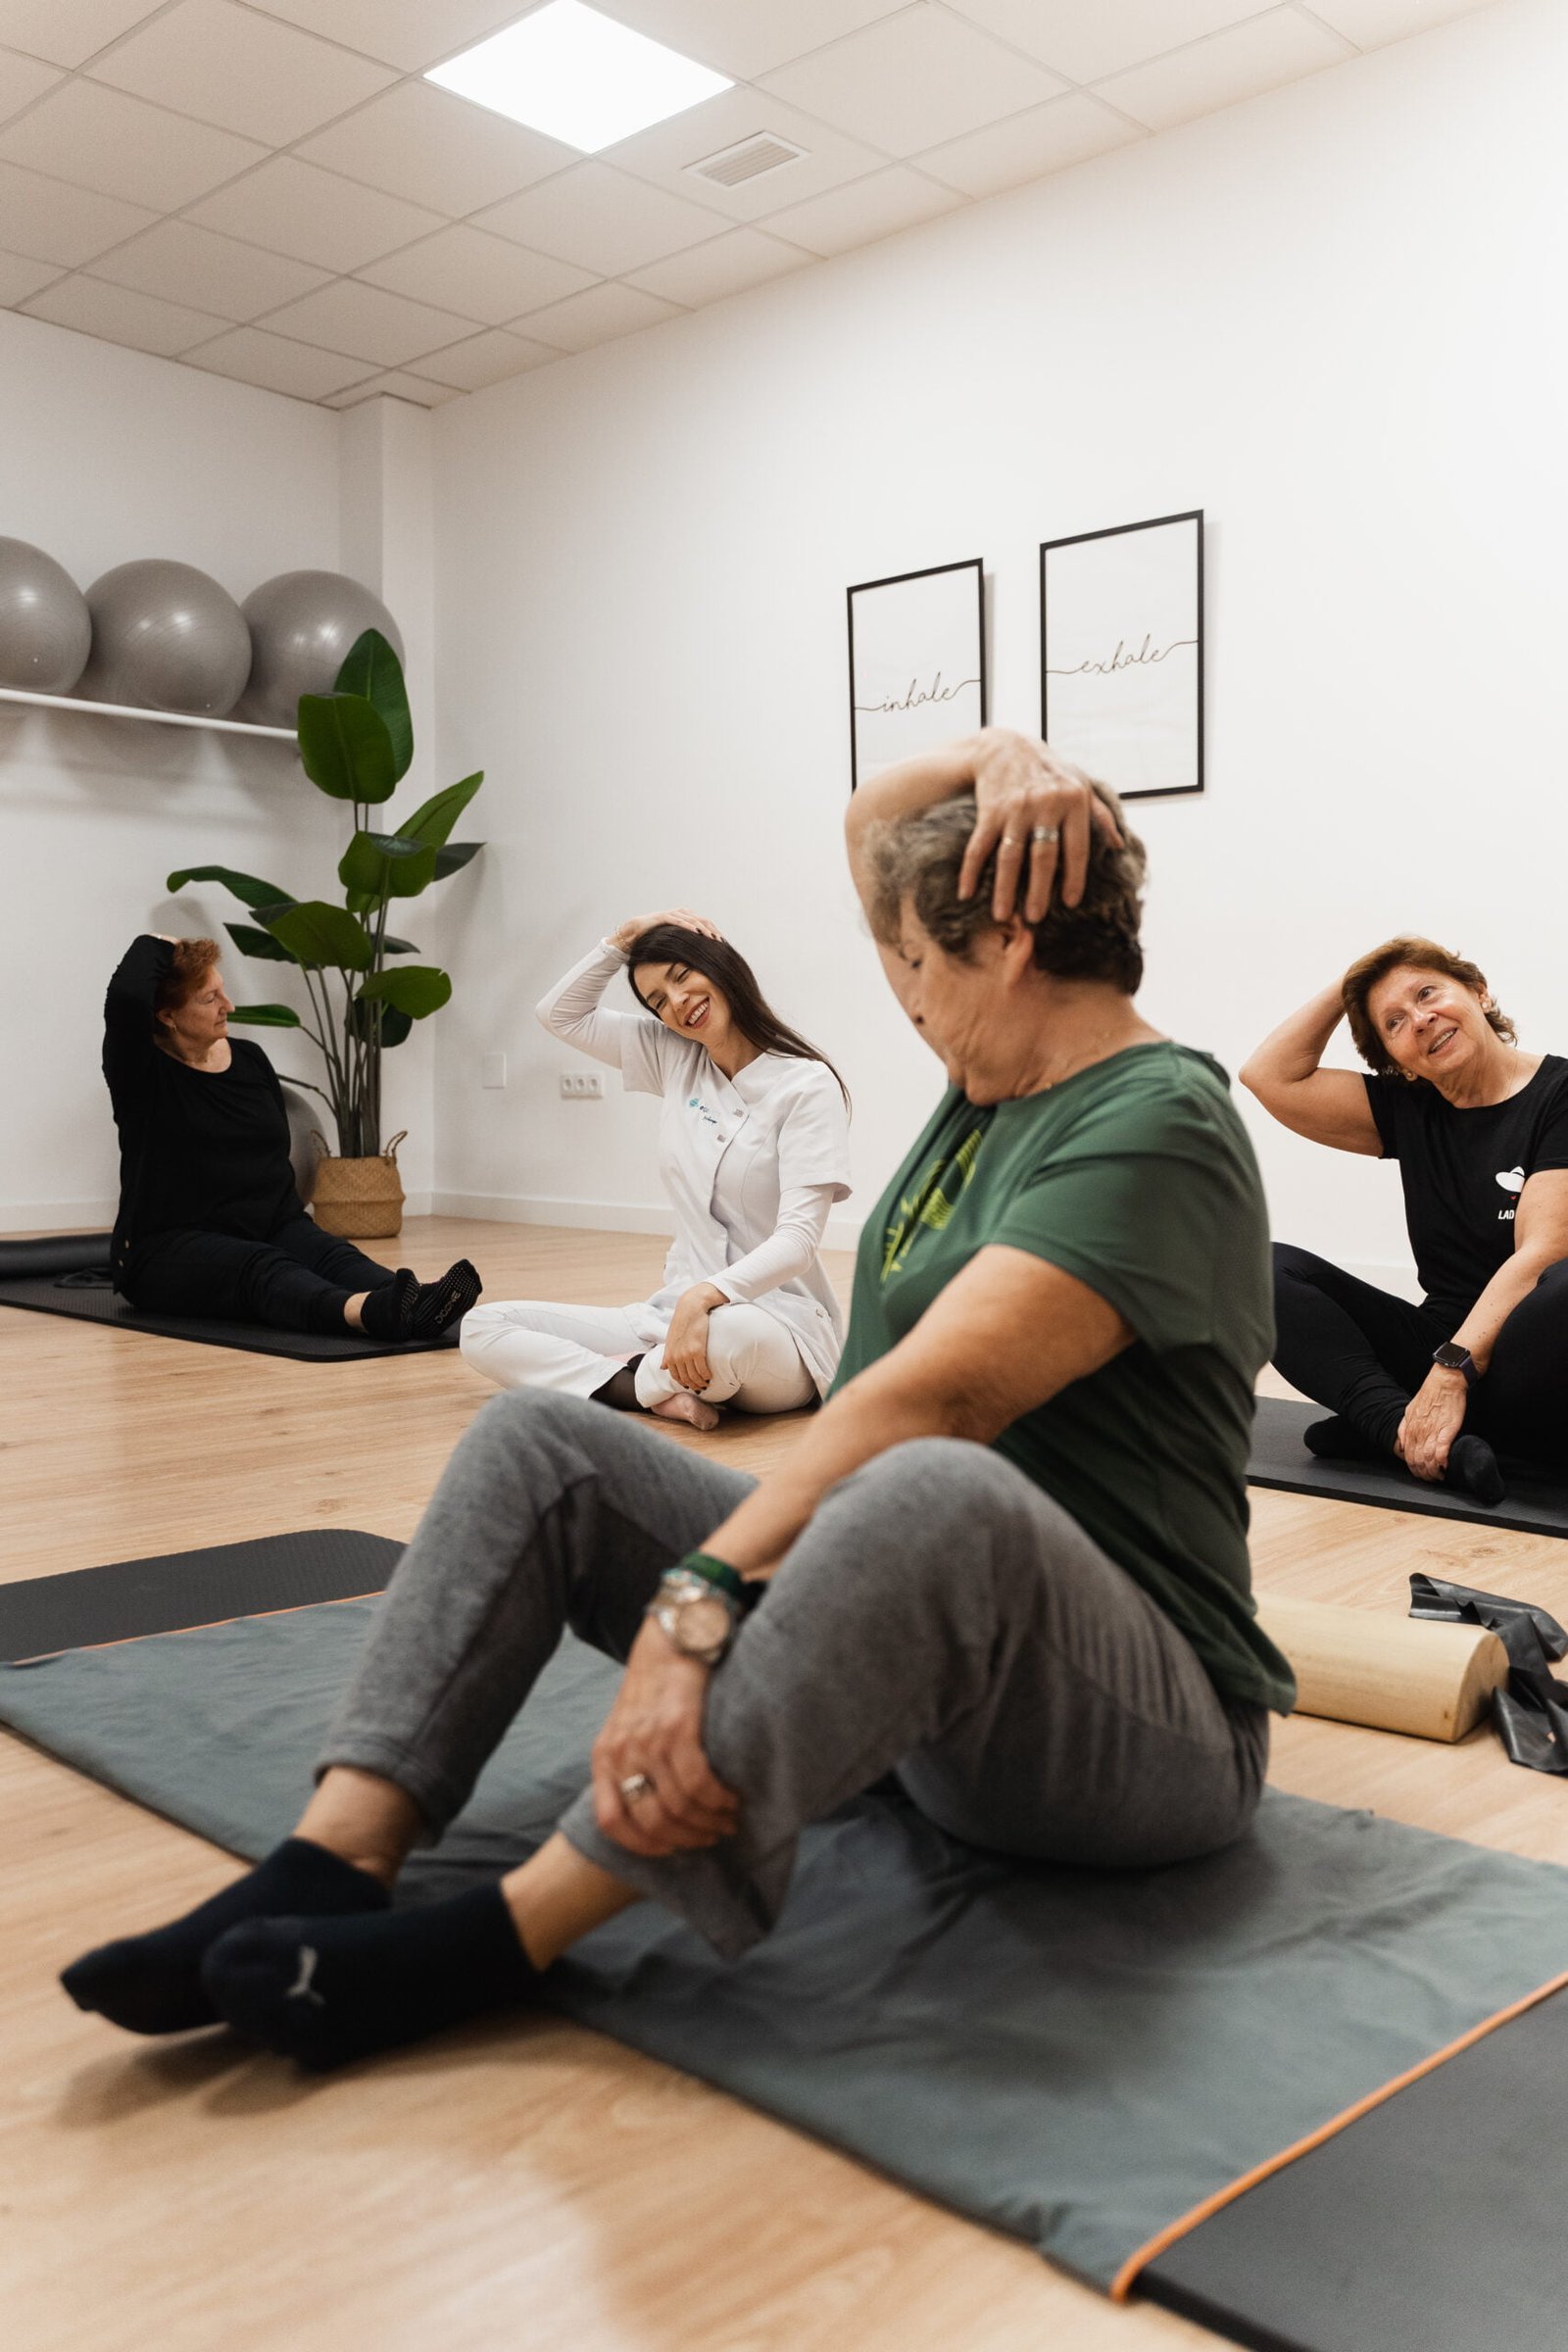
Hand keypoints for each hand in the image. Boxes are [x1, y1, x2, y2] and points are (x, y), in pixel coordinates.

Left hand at [591, 1616, 738, 1855]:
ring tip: (728, 1818)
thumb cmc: (656, 1684)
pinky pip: (698, 1783)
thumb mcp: (629, 1727)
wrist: (672, 1635)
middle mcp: (621, 1753)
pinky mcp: (678, 1728)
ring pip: (679, 1806)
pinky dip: (718, 1799)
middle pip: (651, 1821)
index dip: (643, 1846)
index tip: (672, 1848)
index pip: (611, 1822)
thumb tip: (659, 1812)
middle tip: (712, 1835)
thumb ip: (634, 1765)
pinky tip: (731, 1798)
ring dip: (709, 1821)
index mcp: (604, 1756)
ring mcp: (648, 1741)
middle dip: (686, 1838)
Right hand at [611, 907, 721, 953]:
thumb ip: (686, 942)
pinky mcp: (663, 917)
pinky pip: (679, 921)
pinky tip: (697, 932)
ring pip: (693, 920)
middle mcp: (682, 913)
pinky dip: (689, 926)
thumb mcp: (674, 940)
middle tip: (721, 942)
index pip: (706, 923)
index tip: (723, 943)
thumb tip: (700, 954)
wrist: (635, 932)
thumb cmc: (655, 938)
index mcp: (686, 917)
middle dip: (713, 931)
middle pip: (703, 920)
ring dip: (704, 929)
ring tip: (712, 938)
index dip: (715, 932)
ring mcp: (673, 914)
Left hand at [661, 1282, 723, 1390]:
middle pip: (685, 1378)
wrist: (691, 1308)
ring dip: (701, 1382)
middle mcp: (676, 1357)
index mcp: (669, 1354)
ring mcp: (686, 1355)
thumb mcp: (670, 1338)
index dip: (682, 1383)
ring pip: (694, 1376)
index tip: (689, 1385)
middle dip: (693, 1385)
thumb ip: (667, 1354)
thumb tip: (662, 1367)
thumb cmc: (682, 1321)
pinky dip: (707, 1375)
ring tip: (706, 1383)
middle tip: (701, 1387)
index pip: (674, 1375)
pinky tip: (710, 1376)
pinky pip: (703, 1370)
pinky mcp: (697, 1351)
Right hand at [960, 729, 1122, 923]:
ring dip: (1003, 889)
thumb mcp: (1081, 784)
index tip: (1069, 902)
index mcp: (1073, 802)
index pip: (1076, 849)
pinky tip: (965, 893)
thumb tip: (1119, 845)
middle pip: (1042, 858)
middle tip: (1034, 919)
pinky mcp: (990, 811)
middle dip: (1037, 892)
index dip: (1073, 878)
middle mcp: (1045, 806)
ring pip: (1009, 857)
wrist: (1006, 746)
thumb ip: (1100, 815)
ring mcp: (1015, 809)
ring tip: (1002, 915)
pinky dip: (970, 871)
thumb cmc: (1050, 770)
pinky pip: (979, 847)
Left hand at [1396, 1368, 1468, 1480]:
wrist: (1445, 1381)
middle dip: (1424, 1474)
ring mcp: (1432, 1431)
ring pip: (1427, 1459)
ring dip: (1433, 1472)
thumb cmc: (1431, 1394)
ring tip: (1440, 1476)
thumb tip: (1401, 1443)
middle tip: (1431, 1479)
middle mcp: (1419, 1432)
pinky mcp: (1446, 1429)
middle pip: (1417, 1461)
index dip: (1414, 1468)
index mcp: (1410, 1428)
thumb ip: (1405, 1427)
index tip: (1421, 1473)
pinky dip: (1442, 1462)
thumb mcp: (1410, 1410)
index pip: (1408, 1456)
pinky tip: (1445, 1466)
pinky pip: (1441, 1451)